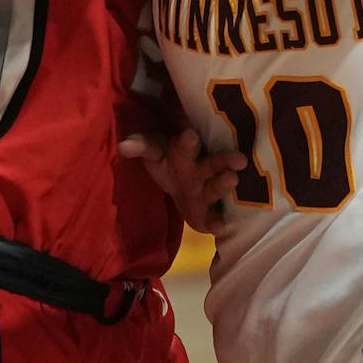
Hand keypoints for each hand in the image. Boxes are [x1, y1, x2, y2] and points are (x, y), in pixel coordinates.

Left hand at [119, 127, 246, 234]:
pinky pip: (210, 218)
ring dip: (223, 185)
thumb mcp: (153, 152)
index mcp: (185, 151)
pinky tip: (220, 228)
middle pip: (213, 163)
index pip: (185, 145)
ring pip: (215, 187)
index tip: (190, 134)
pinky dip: (215, 223)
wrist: (181, 183)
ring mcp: (205, 190)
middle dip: (224, 161)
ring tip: (233, 180)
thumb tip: (124, 145)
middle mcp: (201, 169)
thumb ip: (140, 146)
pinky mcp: (204, 213)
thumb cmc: (168, 160)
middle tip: (239, 159)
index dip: (187, 141)